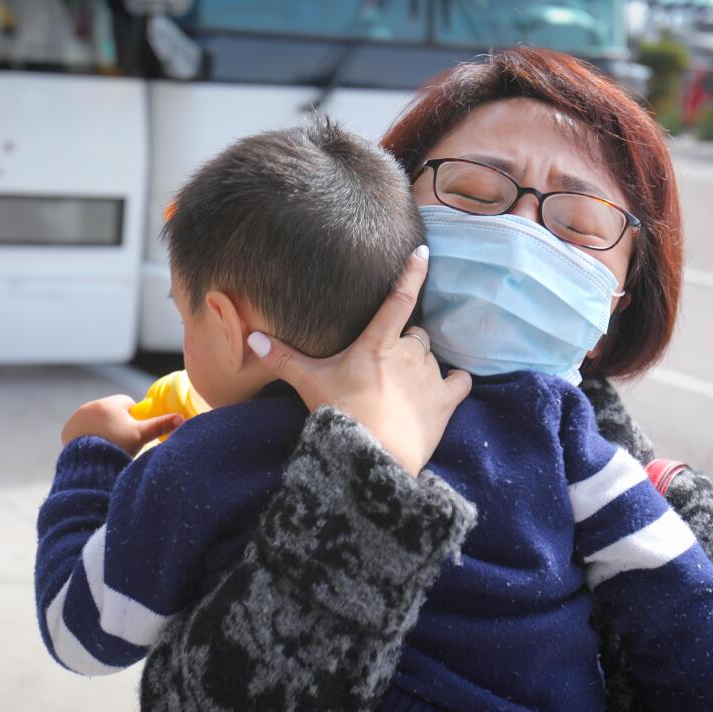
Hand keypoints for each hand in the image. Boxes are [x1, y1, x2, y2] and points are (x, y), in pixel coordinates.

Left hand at [61, 395, 182, 454]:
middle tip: (122, 442)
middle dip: (117, 423)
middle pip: (110, 412)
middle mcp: (91, 406)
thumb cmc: (118, 446)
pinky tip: (93, 449)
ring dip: (101, 429)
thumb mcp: (141, 436)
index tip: (133, 432)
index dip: (133, 417)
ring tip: (107, 447)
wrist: (90, 464)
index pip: (127, 403)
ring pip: (96, 421)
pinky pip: (82, 430)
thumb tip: (182, 418)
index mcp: (110, 403)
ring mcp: (77, 418)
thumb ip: (160, 425)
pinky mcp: (67, 431)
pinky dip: (87, 437)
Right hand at [247, 246, 470, 474]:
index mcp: (377, 342)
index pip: (399, 298)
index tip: (424, 253)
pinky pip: (460, 380)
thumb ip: (283, 357)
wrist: (370, 456)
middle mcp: (409, 352)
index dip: (412, 272)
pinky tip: (448, 385)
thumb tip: (252, 336)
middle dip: (405, 344)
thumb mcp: (309, 383)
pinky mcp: (445, 401)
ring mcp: (430, 376)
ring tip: (405, 385)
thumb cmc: (340, 414)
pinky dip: (455, 381)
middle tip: (386, 366)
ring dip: (422, 364)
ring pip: (432, 356)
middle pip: (415, 334)